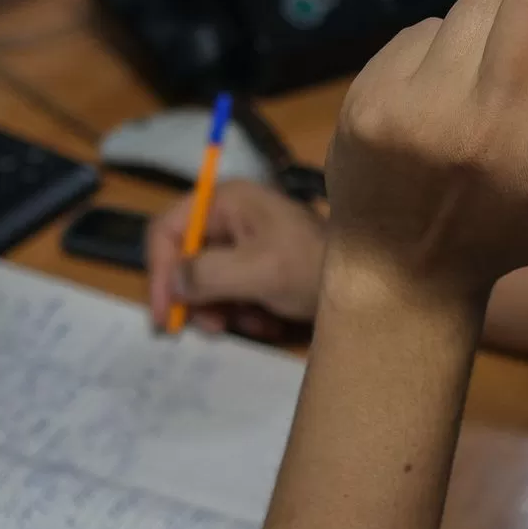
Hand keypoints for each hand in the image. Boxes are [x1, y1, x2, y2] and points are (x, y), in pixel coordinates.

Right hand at [146, 180, 327, 335]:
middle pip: (185, 258)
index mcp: (226, 201)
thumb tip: (173, 284)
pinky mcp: (262, 267)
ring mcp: (247, 242)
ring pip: (209, 283)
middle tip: (211, 327)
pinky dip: (246, 313)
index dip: (158, 272)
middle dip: (197, 298)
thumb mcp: (259, 272)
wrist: (369, 285)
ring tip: (252, 325)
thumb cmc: (313, 268)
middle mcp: (232, 216)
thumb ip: (209, 275)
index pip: (167, 229)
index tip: (165, 314)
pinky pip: (234, 293)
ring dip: (224, 311)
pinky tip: (269, 324)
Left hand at [324, 0, 527, 302]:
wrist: (400, 265)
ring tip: (491, 82)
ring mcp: (423, 112)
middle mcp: (489, 137)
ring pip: (482, 3)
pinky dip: (446, 49)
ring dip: (498, 32)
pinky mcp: (375, 92)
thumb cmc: (516, 234)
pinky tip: (444, 96)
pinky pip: (429, 23)